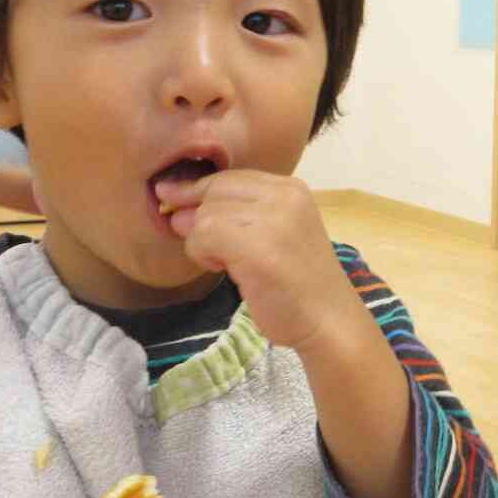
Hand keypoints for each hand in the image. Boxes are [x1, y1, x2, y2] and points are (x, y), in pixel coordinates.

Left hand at [157, 171, 362, 354]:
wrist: (328, 321)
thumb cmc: (298, 285)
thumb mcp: (272, 236)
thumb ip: (234, 217)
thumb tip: (177, 211)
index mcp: (292, 189)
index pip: (230, 177)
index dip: (197, 188)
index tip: (170, 196)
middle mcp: (285, 196)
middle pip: (215, 191)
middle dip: (198, 218)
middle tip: (210, 250)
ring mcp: (274, 220)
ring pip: (205, 215)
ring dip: (202, 243)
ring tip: (226, 264)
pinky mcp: (258, 248)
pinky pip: (204, 236)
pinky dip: (202, 255)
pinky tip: (224, 270)